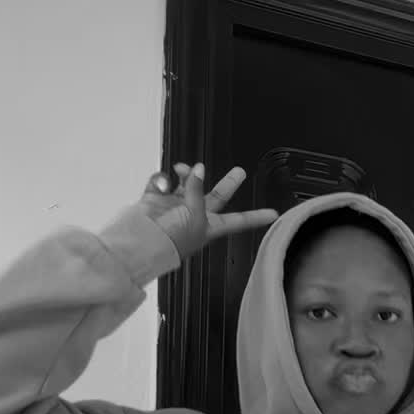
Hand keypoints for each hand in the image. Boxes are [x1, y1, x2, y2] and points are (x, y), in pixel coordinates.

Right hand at [138, 162, 276, 260]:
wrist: (139, 243)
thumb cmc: (170, 240)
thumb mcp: (194, 215)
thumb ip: (197, 190)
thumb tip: (198, 170)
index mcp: (210, 226)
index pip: (239, 220)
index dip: (256, 217)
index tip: (273, 214)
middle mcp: (195, 215)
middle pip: (216, 196)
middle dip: (228, 183)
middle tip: (240, 171)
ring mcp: (175, 206)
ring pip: (189, 182)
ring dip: (187, 173)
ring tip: (182, 171)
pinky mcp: (156, 199)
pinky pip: (162, 182)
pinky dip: (161, 179)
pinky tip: (162, 183)